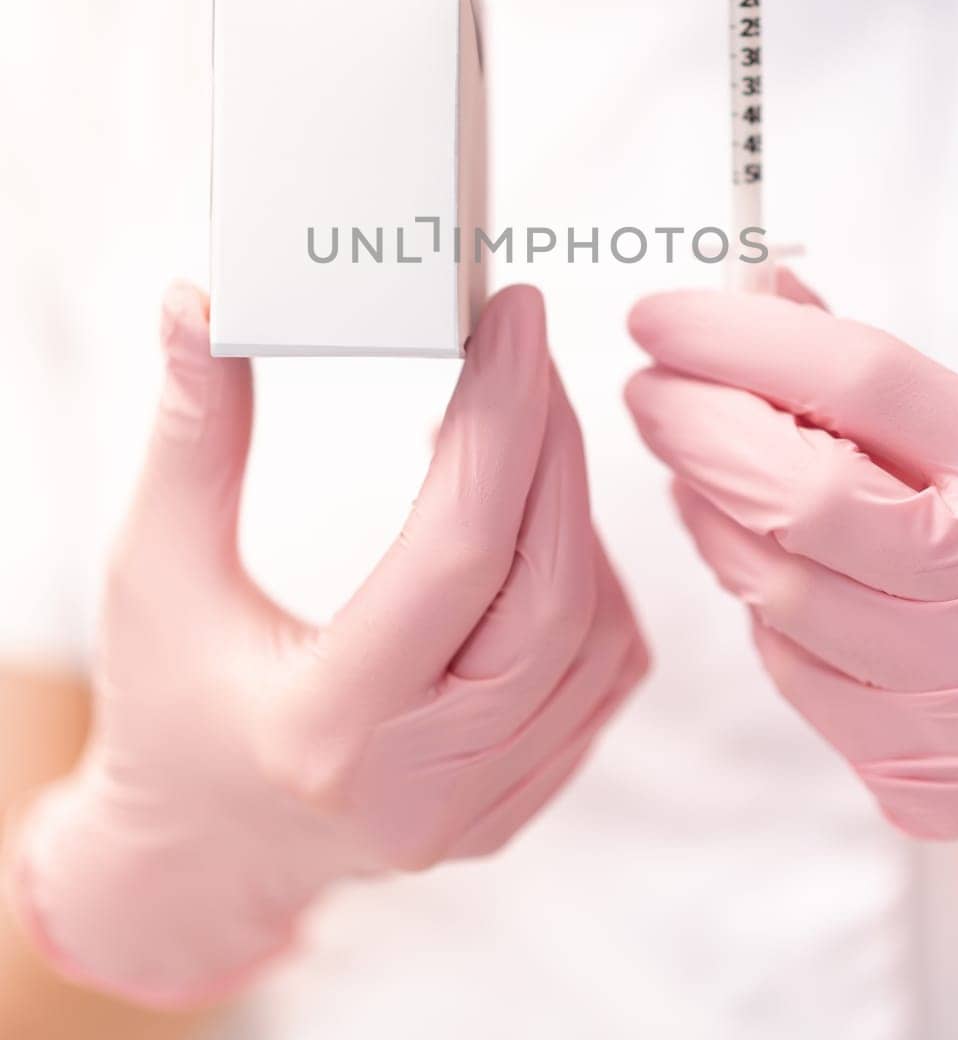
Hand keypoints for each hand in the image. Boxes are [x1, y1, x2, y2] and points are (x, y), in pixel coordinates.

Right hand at [7, 284, 647, 1008]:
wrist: (196, 854)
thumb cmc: (166, 707)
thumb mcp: (154, 567)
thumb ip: (191, 435)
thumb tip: (200, 307)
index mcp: (321, 729)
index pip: (456, 550)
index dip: (499, 418)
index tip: (512, 318)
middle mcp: (420, 784)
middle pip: (547, 588)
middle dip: (551, 445)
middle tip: (526, 350)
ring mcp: (478, 808)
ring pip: (593, 631)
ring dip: (573, 509)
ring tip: (518, 425)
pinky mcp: (515, 805)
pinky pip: (600, 673)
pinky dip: (587, 577)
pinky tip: (535, 518)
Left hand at [625, 282, 957, 912]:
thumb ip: (874, 374)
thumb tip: (760, 293)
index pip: (862, 382)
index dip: (741, 340)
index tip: (662, 317)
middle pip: (796, 493)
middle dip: (694, 429)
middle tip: (648, 389)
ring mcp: (954, 689)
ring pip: (773, 589)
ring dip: (708, 513)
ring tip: (696, 466)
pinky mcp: (913, 771)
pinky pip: (790, 670)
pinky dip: (755, 602)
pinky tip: (755, 559)